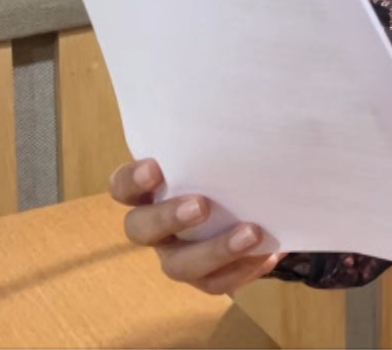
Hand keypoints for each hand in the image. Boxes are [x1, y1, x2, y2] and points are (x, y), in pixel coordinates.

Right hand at [109, 158, 287, 294]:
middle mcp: (153, 227)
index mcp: (146, 193)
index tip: (156, 167)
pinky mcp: (203, 278)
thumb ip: (212, 142)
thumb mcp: (213, 154)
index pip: (122, 187)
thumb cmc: (223, 172)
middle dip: (168, 218)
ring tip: (252, 233)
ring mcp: (175, 256)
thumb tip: (238, 107)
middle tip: (202, 204)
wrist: (248, 204)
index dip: (132, 180)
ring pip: (178, 266)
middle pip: (139, 230)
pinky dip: (243, 270)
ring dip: (215, 251)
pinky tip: (269, 253)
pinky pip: (216, 284)